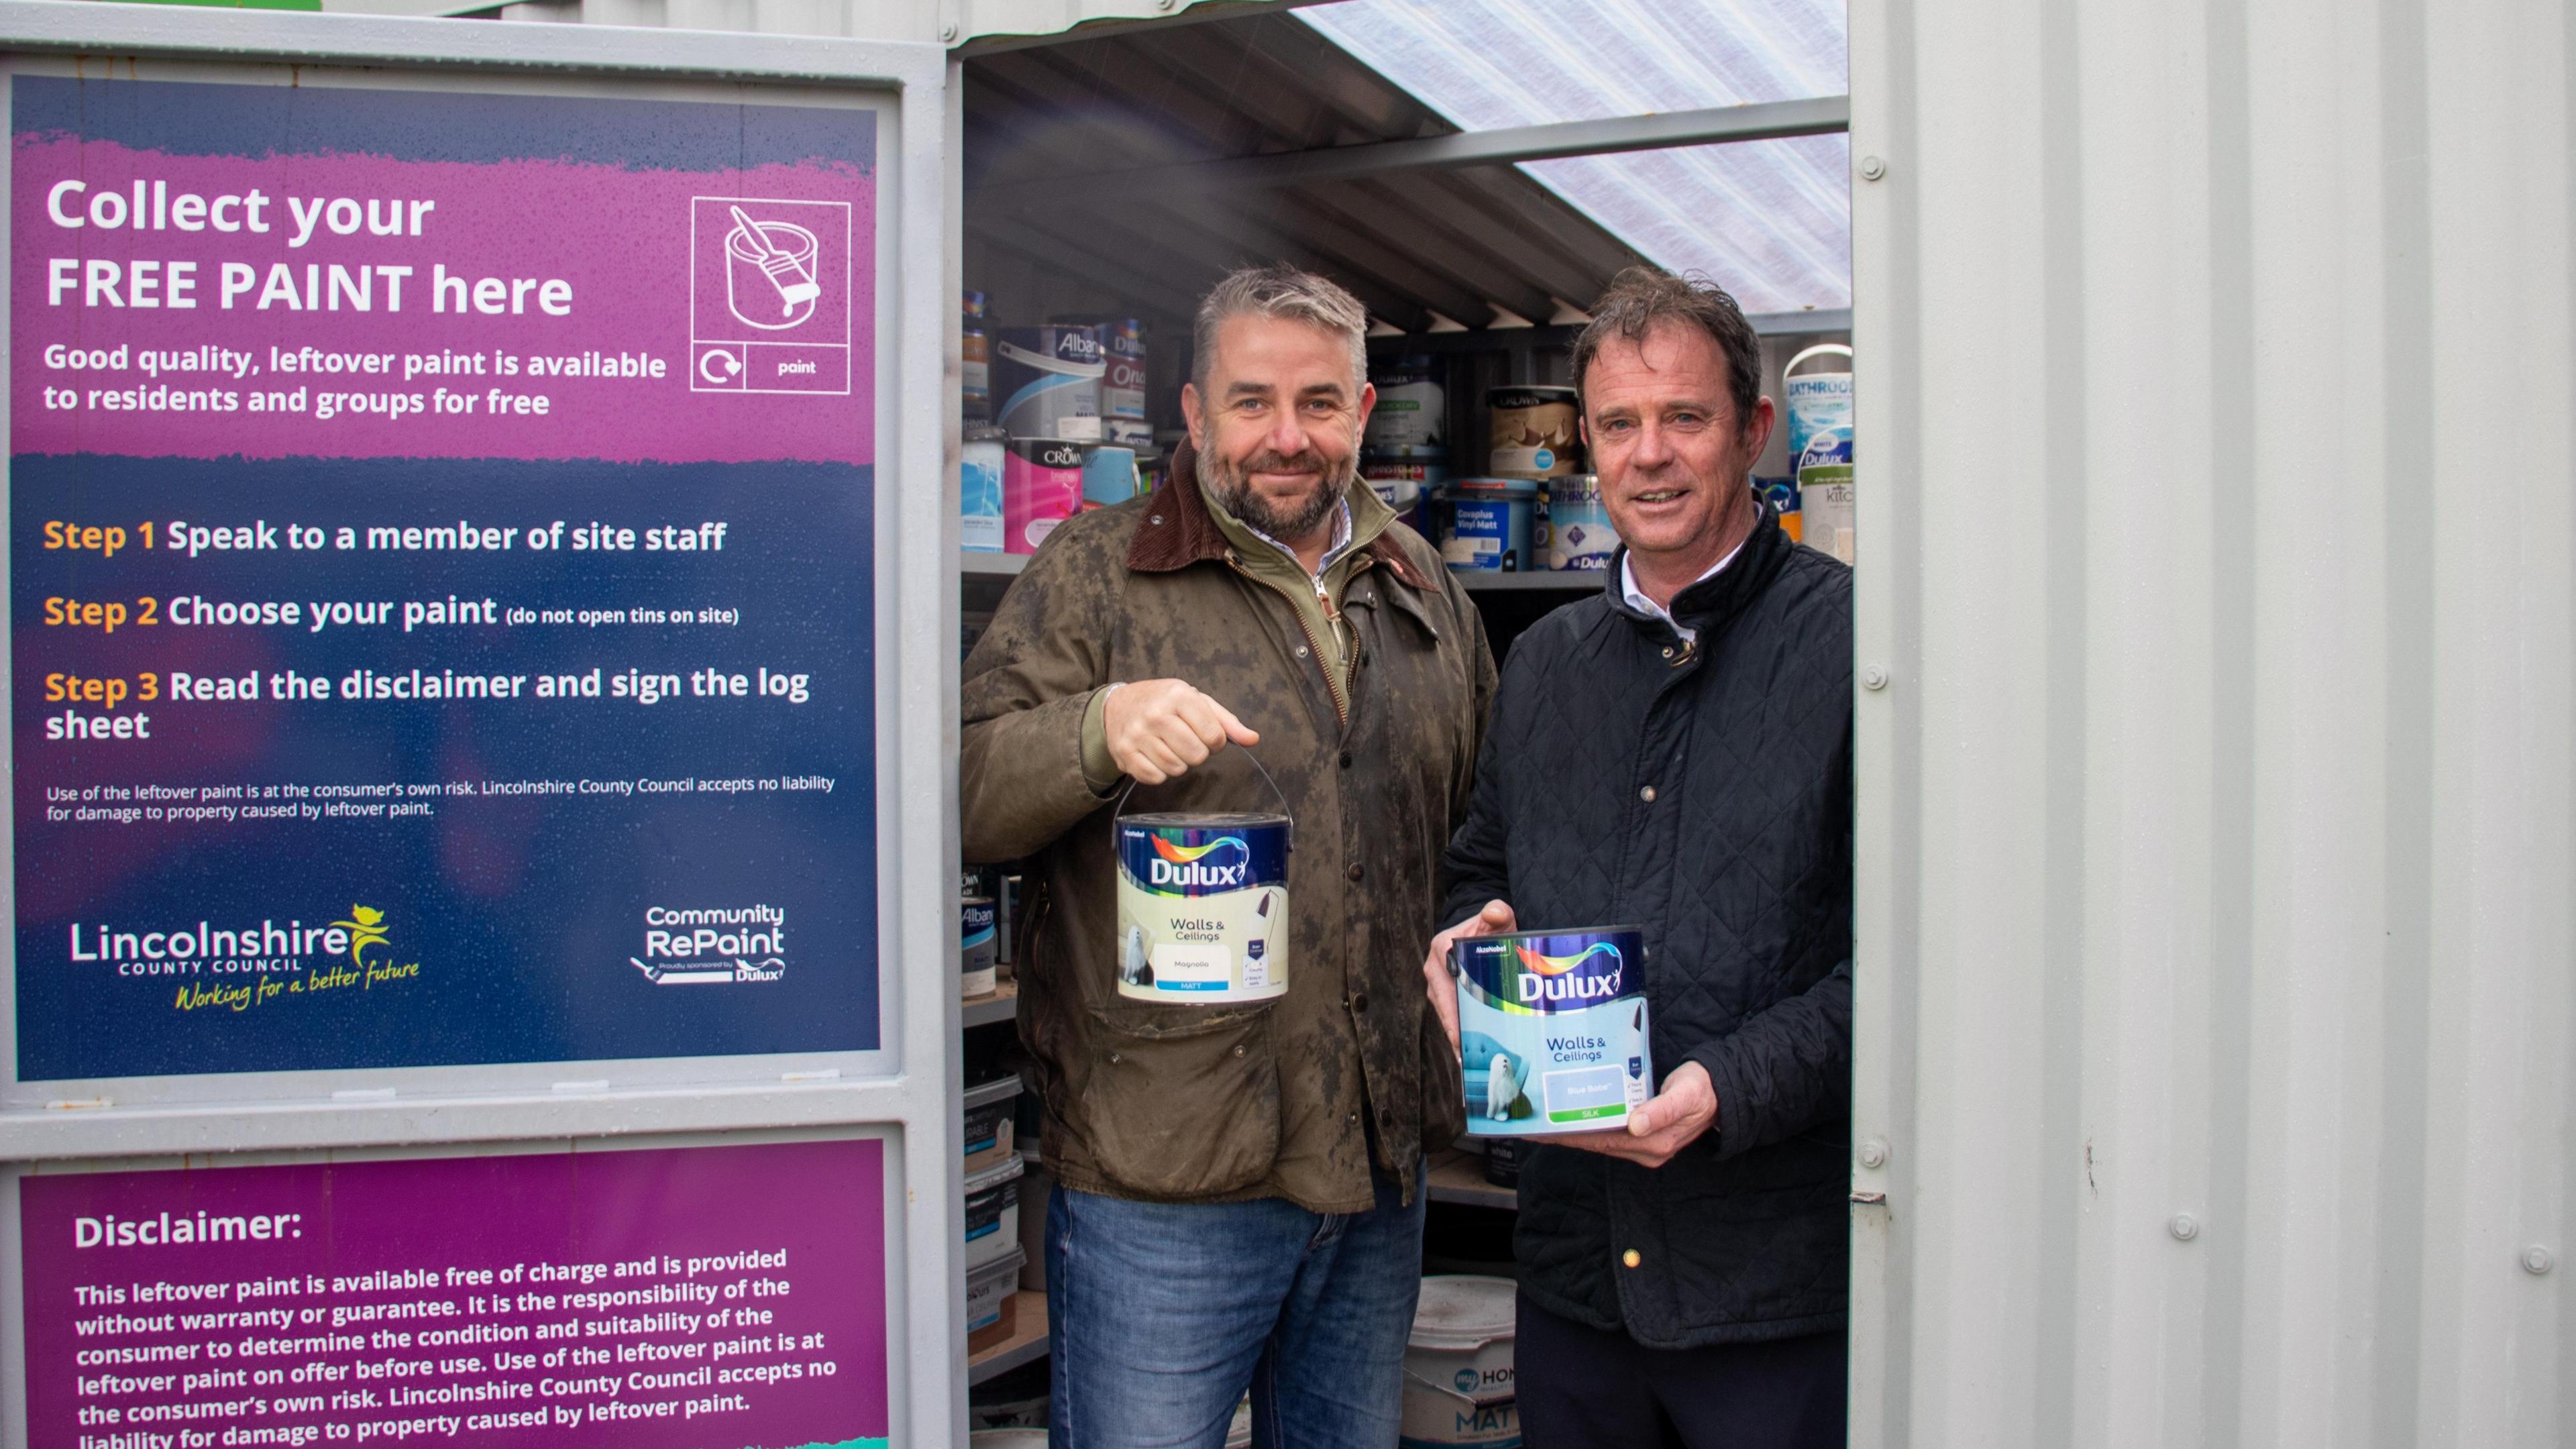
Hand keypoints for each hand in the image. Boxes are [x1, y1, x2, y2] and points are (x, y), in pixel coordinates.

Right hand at [1104, 679, 1257, 785]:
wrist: (1118, 705)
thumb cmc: (1164, 702)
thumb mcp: (1196, 701)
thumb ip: (1226, 722)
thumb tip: (1253, 739)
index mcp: (1179, 696)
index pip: (1214, 735)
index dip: (1215, 742)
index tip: (1206, 735)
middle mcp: (1156, 714)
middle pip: (1196, 755)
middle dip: (1197, 753)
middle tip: (1186, 741)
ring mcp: (1138, 735)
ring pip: (1176, 769)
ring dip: (1179, 763)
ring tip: (1170, 747)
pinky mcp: (1125, 753)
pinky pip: (1155, 778)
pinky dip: (1160, 773)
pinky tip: (1155, 756)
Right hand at [1420, 899, 1515, 1055]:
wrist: (1481, 928)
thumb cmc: (1488, 925)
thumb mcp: (1496, 916)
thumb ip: (1497, 912)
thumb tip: (1497, 913)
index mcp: (1442, 949)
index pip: (1444, 982)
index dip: (1451, 1008)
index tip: (1459, 1029)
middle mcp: (1436, 969)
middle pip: (1444, 1004)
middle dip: (1453, 1030)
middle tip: (1465, 1054)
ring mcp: (1440, 984)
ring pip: (1446, 1013)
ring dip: (1456, 1035)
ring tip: (1467, 1061)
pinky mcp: (1447, 995)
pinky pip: (1451, 1015)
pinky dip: (1459, 1032)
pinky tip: (1468, 1053)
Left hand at [1553, 1061, 1717, 1167]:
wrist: (1721, 1092)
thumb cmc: (1702, 1089)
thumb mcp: (1686, 1094)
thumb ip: (1663, 1109)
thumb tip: (1637, 1124)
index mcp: (1655, 1142)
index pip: (1602, 1140)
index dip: (1570, 1136)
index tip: (1543, 1130)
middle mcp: (1646, 1149)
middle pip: (1595, 1142)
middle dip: (1563, 1135)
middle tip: (1531, 1124)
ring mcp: (1645, 1145)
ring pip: (1600, 1140)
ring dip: (1572, 1133)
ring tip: (1544, 1122)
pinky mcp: (1644, 1137)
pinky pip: (1609, 1135)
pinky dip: (1589, 1128)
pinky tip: (1572, 1119)